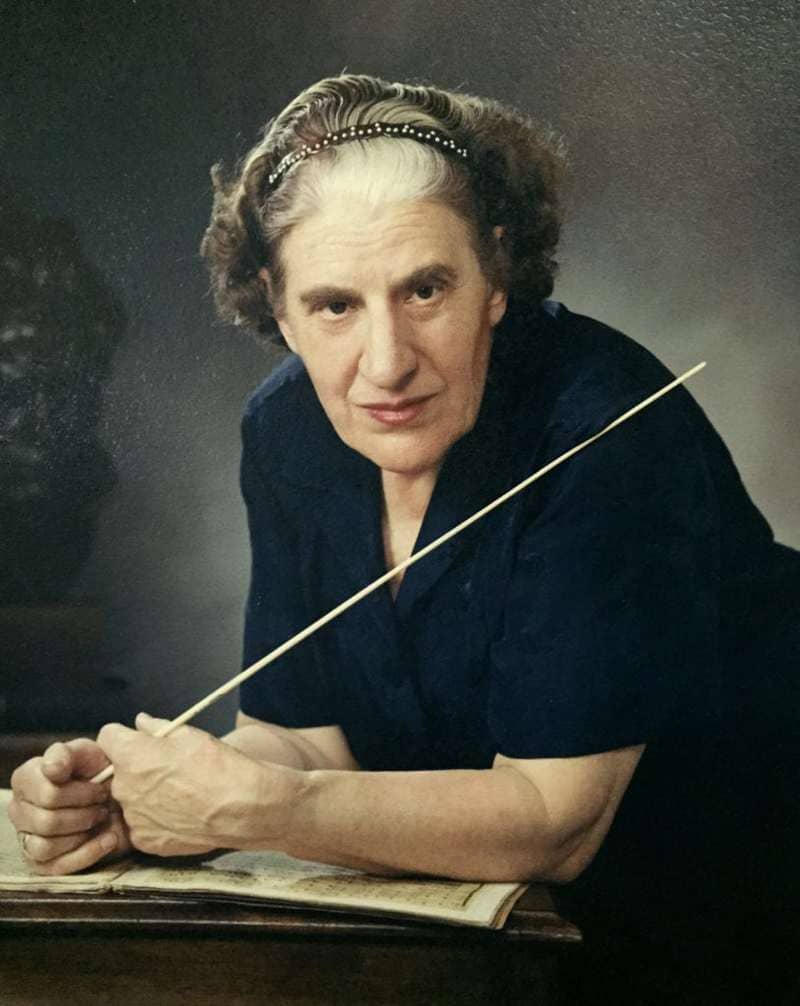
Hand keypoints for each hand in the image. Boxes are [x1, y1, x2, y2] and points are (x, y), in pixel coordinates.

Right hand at [8, 738, 130, 874]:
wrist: (118, 794)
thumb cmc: (96, 770)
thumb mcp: (85, 753)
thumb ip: (65, 754)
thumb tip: (51, 769)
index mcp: (25, 779)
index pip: (47, 795)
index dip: (79, 793)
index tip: (100, 786)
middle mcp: (19, 810)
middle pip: (46, 822)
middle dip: (83, 813)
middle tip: (103, 803)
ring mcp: (27, 837)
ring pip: (45, 846)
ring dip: (82, 833)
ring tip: (102, 818)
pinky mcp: (41, 862)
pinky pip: (56, 867)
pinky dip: (87, 853)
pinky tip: (108, 839)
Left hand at [97, 713, 296, 856]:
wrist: (240, 807)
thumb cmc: (215, 765)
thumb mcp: (188, 734)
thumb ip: (156, 727)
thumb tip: (140, 722)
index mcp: (130, 755)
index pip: (107, 736)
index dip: (123, 736)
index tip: (139, 740)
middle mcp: (123, 787)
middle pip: (119, 771)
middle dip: (136, 767)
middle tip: (168, 769)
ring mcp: (133, 817)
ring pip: (131, 799)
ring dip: (146, 795)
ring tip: (180, 795)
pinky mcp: (145, 841)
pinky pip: (142, 824)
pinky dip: (156, 819)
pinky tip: (181, 814)